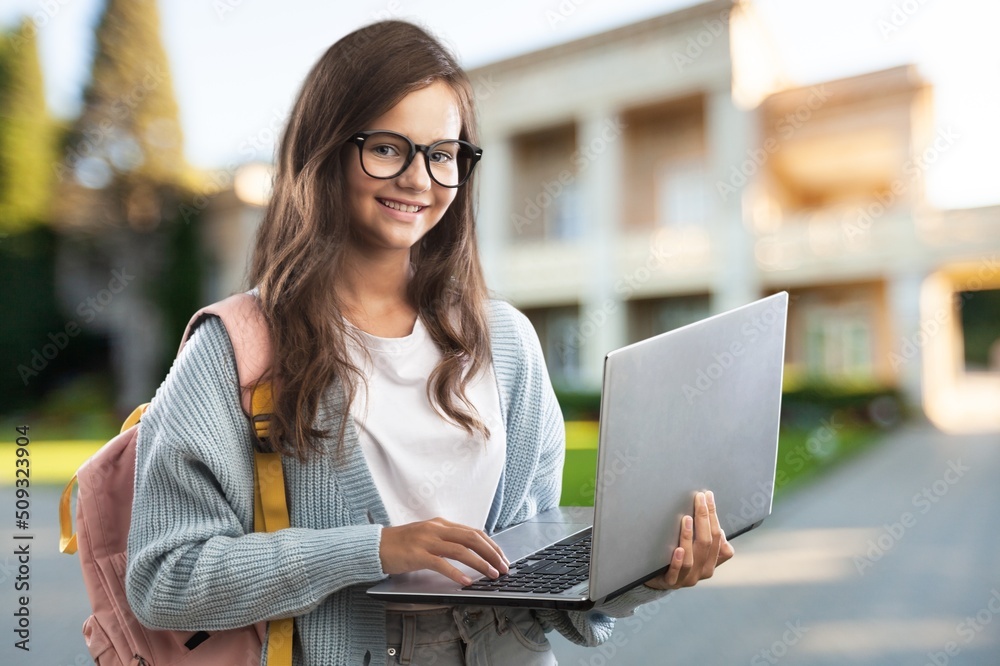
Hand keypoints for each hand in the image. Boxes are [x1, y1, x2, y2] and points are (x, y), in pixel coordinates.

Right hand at [379, 517, 509, 585]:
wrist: (375, 545)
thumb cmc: (401, 544)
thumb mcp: (427, 536)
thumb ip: (446, 540)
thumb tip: (471, 550)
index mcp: (441, 524)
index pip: (474, 532)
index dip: (491, 545)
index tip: (502, 557)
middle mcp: (436, 529)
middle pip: (472, 538)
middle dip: (491, 553)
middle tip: (503, 567)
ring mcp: (426, 540)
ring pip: (460, 550)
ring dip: (480, 563)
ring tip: (491, 574)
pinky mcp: (417, 554)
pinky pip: (441, 563)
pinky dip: (456, 572)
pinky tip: (466, 581)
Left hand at [643, 490, 734, 589]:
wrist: (658, 579)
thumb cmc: (680, 558)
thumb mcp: (696, 549)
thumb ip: (706, 538)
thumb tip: (711, 515)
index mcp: (712, 562)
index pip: (718, 537)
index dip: (714, 517)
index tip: (708, 496)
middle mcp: (703, 571)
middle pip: (706, 543)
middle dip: (704, 518)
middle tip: (698, 498)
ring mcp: (687, 578)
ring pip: (692, 558)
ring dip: (689, 536)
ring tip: (686, 518)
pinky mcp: (670, 582)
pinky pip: (675, 572)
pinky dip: (677, 561)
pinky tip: (676, 549)